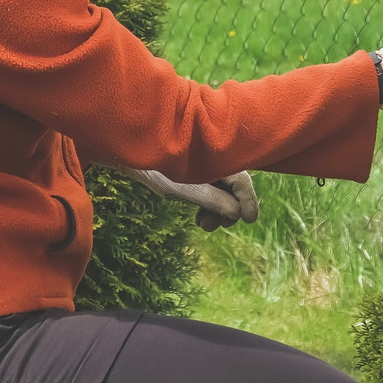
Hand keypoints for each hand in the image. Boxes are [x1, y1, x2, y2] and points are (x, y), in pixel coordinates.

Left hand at [119, 168, 258, 230]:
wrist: (131, 155)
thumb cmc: (158, 168)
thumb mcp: (187, 189)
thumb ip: (213, 200)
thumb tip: (237, 214)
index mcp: (217, 158)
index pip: (242, 181)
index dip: (248, 201)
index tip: (250, 220)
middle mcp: (215, 160)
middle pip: (234, 189)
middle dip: (228, 211)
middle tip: (210, 227)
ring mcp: (206, 166)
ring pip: (223, 192)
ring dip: (217, 211)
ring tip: (203, 225)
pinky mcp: (196, 172)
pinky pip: (211, 190)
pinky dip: (209, 205)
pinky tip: (199, 217)